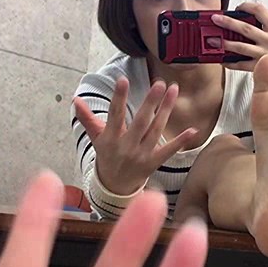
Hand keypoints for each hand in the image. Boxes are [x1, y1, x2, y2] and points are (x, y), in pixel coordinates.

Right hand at [74, 77, 196, 194]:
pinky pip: (169, 151)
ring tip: (174, 90)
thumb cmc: (107, 156)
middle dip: (150, 102)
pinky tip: (192, 129)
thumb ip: (87, 118)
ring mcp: (142, 155)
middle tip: (159, 83)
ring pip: (156, 130)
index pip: (114, 115)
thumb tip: (75, 99)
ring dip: (166, 110)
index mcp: (110, 139)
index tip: (122, 80)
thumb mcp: (96, 138)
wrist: (115, 186)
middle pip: (140, 122)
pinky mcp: (154, 163)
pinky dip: (181, 141)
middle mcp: (126, 147)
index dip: (118, 98)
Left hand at [211, 2, 267, 76]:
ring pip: (241, 47)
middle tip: (215, 19)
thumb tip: (247, 16)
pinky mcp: (260, 68)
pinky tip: (222, 59)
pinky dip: (230, 62)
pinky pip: (241, 64)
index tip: (237, 7)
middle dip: (228, 22)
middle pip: (245, 28)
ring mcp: (265, 54)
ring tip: (213, 40)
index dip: (246, 6)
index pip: (260, 11)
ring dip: (225, 43)